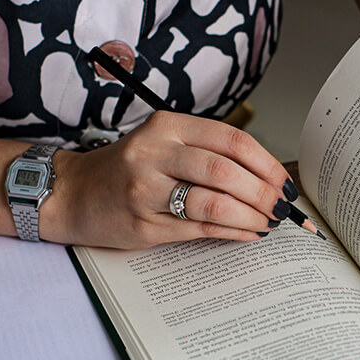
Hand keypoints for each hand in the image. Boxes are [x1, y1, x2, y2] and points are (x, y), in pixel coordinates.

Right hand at [42, 111, 297, 248]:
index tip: (284, 182)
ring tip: (267, 223)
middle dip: (263, 193)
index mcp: (167, 126)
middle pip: (225, 172)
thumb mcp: (164, 143)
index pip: (231, 140)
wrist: (74, 194)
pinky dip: (232, 232)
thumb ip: (208, 153)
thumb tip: (266, 178)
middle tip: (281, 207)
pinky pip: (200, 229)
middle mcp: (155, 153)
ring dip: (251, 217)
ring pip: (214, 203)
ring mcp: (146, 189)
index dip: (266, 163)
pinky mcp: (144, 223)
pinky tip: (249, 233)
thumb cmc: (128, 169)